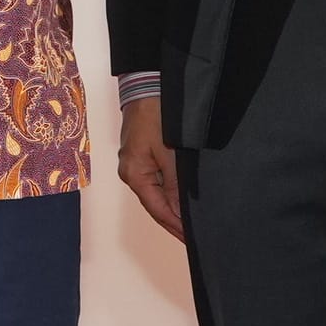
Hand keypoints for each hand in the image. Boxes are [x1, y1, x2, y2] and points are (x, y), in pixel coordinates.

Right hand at [117, 85, 184, 239]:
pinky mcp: (143, 155)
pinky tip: (182, 198)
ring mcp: (136, 164)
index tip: (191, 238)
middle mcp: (132, 173)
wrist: (146, 86)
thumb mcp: (169, 152)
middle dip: (174, 221)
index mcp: (134, 174)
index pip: (157, 209)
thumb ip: (175, 183)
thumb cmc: (155, 116)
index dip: (175, 226)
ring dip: (173, 207)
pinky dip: (170, 192)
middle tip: (194, 236)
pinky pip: (157, 181)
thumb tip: (180, 210)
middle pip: (155, 205)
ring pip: (157, 193)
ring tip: (190, 222)